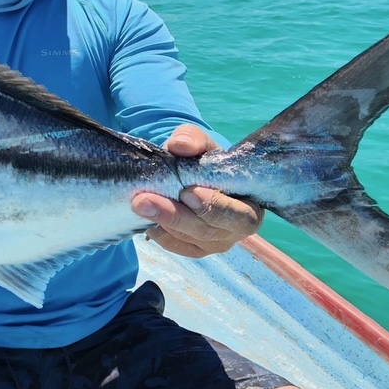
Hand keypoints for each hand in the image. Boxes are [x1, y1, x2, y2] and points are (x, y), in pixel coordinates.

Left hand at [131, 124, 264, 257]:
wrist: (195, 175)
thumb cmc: (206, 160)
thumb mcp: (202, 143)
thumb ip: (194, 139)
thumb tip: (180, 145)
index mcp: (250, 206)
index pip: (239, 216)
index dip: (214, 207)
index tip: (187, 192)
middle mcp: (235, 231)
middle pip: (208, 231)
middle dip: (176, 217)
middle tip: (145, 201)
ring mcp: (215, 243)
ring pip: (189, 240)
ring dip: (162, 222)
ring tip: (138, 204)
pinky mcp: (194, 248)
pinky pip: (175, 245)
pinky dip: (159, 232)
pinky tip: (144, 217)